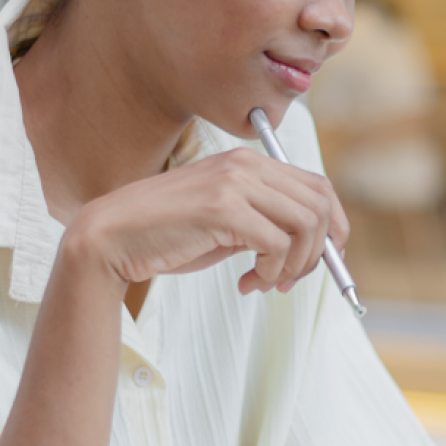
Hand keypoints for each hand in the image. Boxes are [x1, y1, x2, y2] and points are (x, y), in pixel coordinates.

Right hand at [63, 146, 349, 296]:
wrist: (113, 238)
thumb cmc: (168, 236)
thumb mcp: (227, 223)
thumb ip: (265, 222)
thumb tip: (312, 246)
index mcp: (250, 162)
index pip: (318, 187)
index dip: (332, 228)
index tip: (320, 261)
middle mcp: (246, 164)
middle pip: (320, 204)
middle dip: (318, 251)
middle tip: (291, 280)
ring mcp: (234, 182)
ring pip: (305, 224)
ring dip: (295, 265)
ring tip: (267, 283)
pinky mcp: (222, 207)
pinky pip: (276, 244)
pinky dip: (271, 272)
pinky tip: (247, 283)